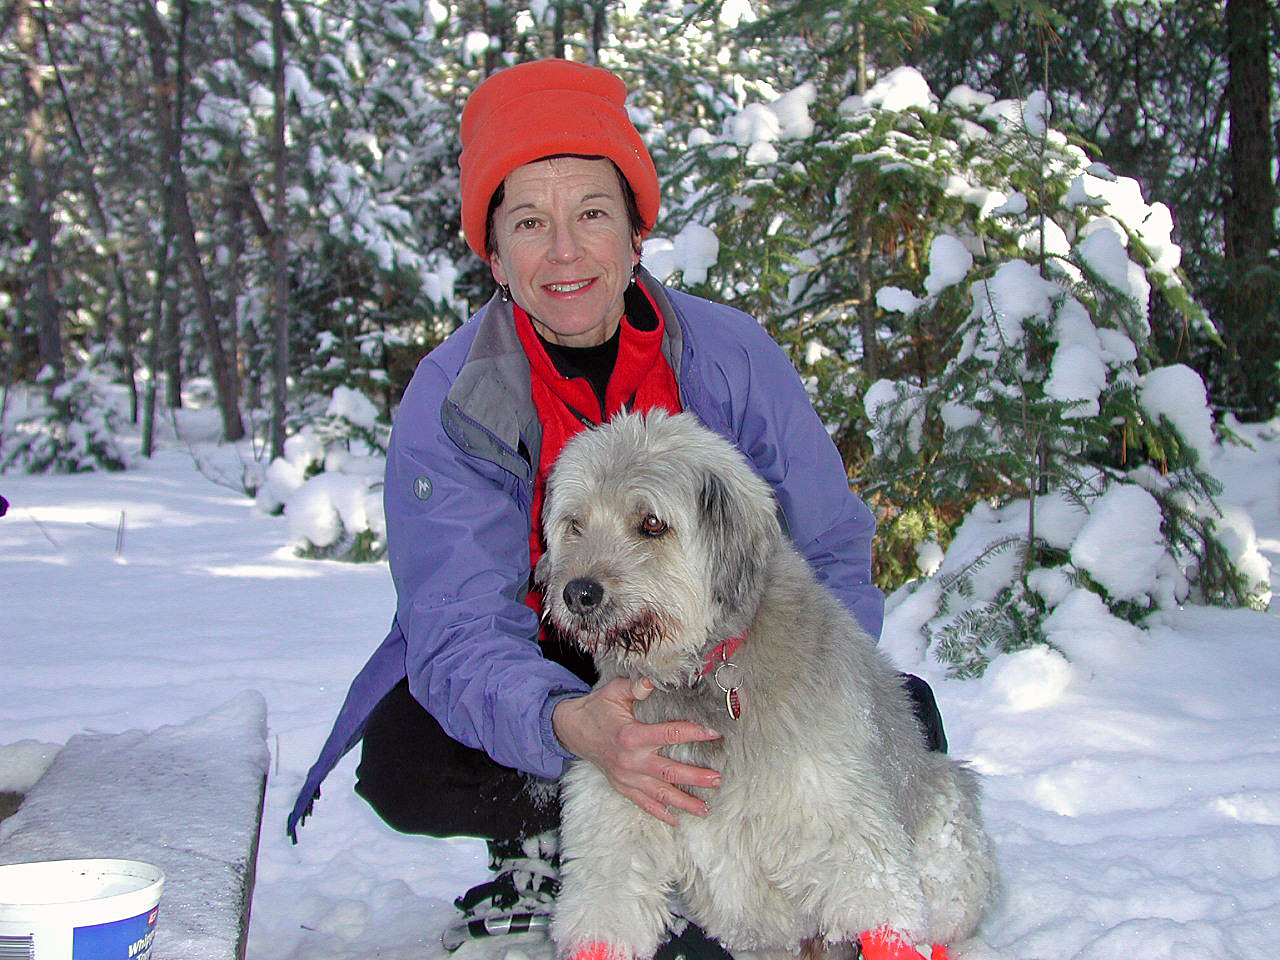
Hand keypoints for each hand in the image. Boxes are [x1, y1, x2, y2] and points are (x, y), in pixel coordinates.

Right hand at [552, 675, 721, 825]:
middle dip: (695, 777)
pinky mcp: (622, 786)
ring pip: (659, 794)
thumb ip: (635, 686)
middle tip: (716, 779)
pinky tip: (676, 819)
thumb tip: (652, 680)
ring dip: (683, 802)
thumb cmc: (597, 709)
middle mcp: (630, 760)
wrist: (573, 730)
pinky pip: (642, 803)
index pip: (668, 735)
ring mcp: (626, 777)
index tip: (714, 733)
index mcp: (631, 736)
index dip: (693, 733)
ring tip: (705, 808)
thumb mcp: (614, 692)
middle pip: (668, 772)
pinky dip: (659, 813)